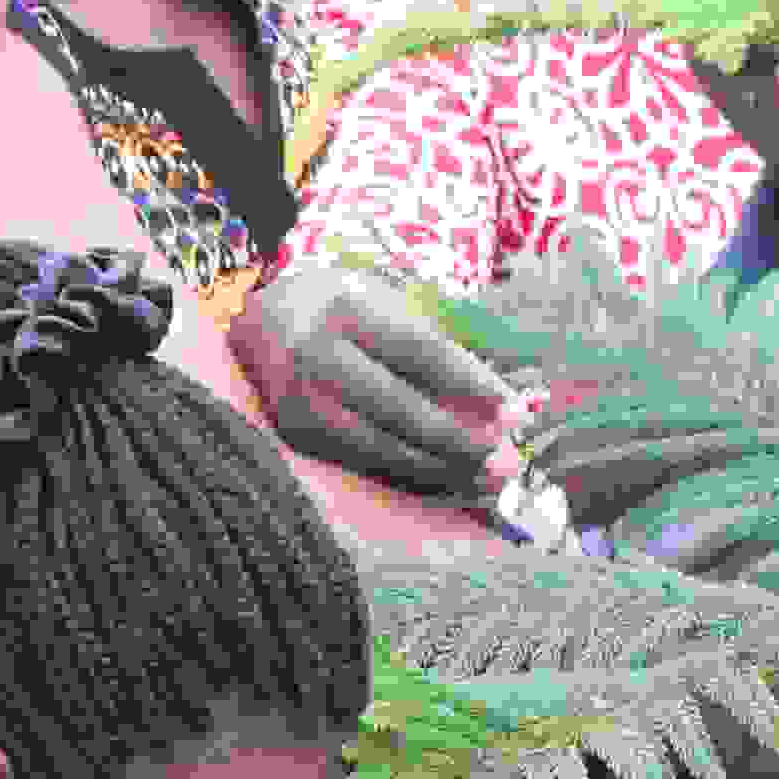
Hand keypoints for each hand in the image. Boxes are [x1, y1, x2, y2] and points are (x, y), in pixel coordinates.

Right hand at [232, 259, 516, 503]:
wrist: (264, 319)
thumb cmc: (348, 305)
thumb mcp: (388, 299)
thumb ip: (440, 336)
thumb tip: (503, 389)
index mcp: (347, 308)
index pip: (421, 351)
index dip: (472, 384)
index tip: (515, 412)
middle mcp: (318, 354)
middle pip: (401, 407)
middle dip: (461, 439)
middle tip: (508, 462)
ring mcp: (302, 398)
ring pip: (382, 443)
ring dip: (442, 466)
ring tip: (487, 478)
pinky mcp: (298, 432)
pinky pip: (365, 460)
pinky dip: (411, 471)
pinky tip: (448, 477)